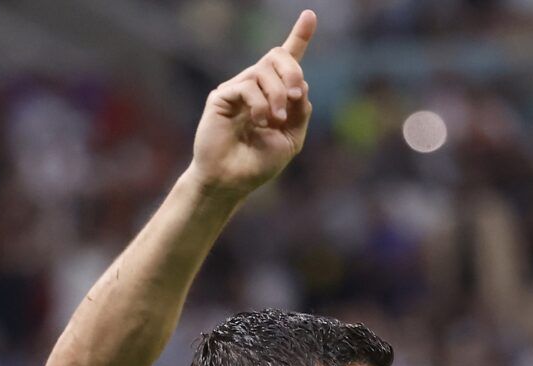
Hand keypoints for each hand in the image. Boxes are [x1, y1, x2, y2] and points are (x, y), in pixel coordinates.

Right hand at [189, 9, 315, 198]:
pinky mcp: (222, 97)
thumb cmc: (258, 164)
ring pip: (264, 70)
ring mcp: (237, 89)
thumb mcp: (291, 139)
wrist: (232, 182)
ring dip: (278, 94)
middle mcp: (255, 86)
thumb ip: (300, 112)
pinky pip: (247, 86)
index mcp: (274, 94)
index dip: (299, 37)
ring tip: (276, 119)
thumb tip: (301, 87)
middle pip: (277, 56)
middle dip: (293, 71)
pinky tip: (260, 122)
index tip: (310, 16)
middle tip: (296, 95)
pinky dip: (260, 104)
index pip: (287, 60)